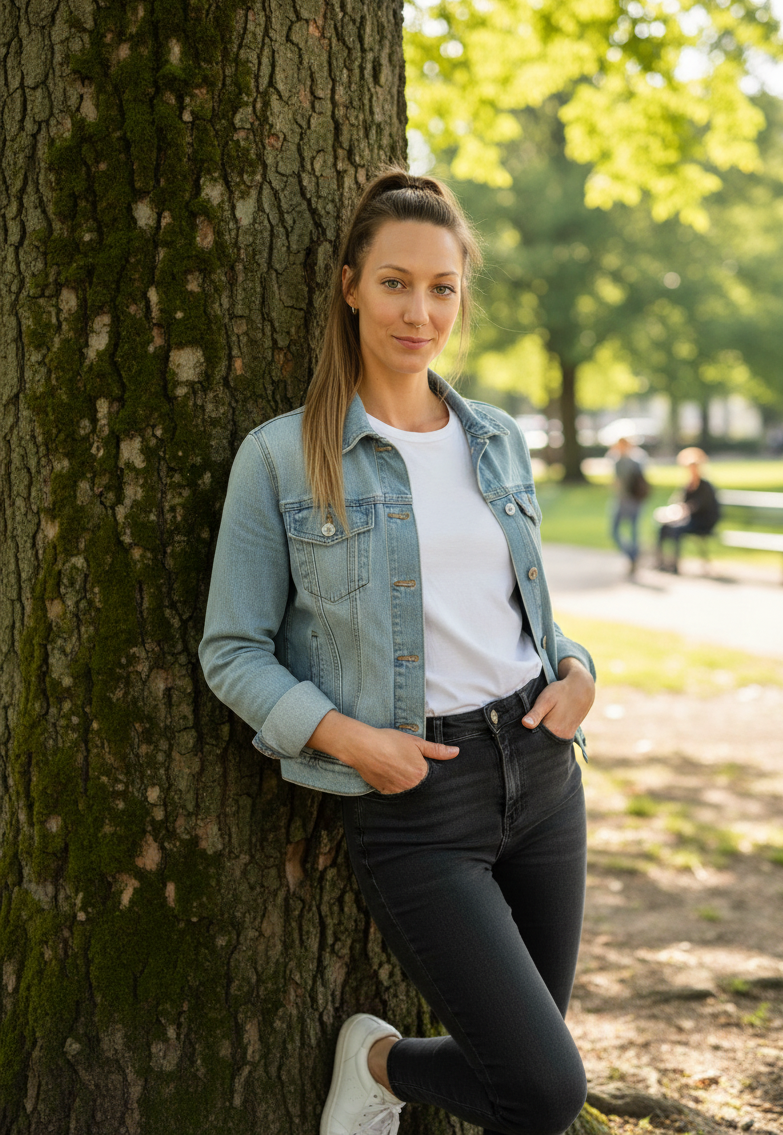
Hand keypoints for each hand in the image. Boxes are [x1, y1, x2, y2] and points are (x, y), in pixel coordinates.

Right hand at [306, 711, 457, 793]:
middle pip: (417, 780)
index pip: (428, 772)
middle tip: (400, 758)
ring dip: (402, 777)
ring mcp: (397, 790)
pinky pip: (392, 788)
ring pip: (405, 785)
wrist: (364, 746)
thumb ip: (437, 750)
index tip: (412, 757)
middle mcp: (410, 785)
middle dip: (412, 771)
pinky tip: (385, 769)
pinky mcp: (384, 791)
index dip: (421, 763)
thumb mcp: (416, 742)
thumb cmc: (390, 741)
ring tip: (392, 762)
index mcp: (421, 773)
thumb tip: (456, 752)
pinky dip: (391, 781)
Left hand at [521, 659, 594, 740]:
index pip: (534, 743)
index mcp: (554, 730)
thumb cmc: (561, 692)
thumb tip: (525, 724)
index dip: (524, 741)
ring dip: (539, 739)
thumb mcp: (546, 699)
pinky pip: (554, 738)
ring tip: (529, 732)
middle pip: (541, 745)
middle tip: (519, 735)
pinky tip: (541, 729)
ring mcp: (566, 736)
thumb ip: (536, 713)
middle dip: (531, 741)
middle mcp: (561, 736)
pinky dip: (546, 736)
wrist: (582, 688)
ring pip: (548, 742)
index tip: (516, 737)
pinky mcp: (569, 733)